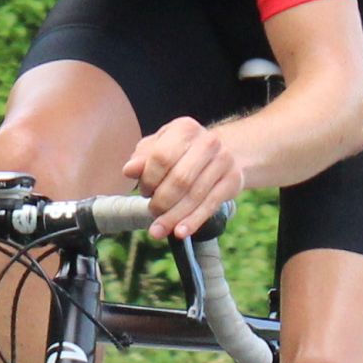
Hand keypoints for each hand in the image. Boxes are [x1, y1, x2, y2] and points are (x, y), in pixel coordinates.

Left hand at [124, 114, 248, 240]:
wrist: (225, 151)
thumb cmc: (184, 151)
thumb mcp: (160, 147)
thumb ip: (142, 158)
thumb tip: (129, 170)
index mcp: (184, 129)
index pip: (161, 157)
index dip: (149, 179)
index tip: (144, 191)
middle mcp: (208, 141)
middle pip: (180, 179)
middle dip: (161, 201)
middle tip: (152, 211)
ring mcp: (223, 161)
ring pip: (195, 196)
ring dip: (174, 217)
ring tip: (158, 230)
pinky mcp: (233, 181)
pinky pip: (210, 205)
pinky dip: (193, 221)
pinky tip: (180, 232)